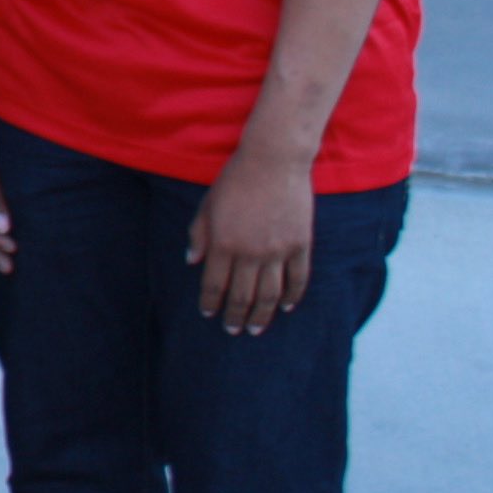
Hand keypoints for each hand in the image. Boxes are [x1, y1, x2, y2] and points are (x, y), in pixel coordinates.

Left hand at [190, 141, 313, 334]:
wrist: (273, 161)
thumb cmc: (234, 180)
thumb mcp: (207, 205)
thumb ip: (199, 235)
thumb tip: (192, 261)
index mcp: (223, 243)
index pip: (214, 284)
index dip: (211, 302)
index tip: (208, 314)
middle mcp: (250, 252)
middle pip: (242, 295)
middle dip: (235, 316)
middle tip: (233, 330)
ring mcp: (278, 251)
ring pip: (270, 294)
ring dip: (263, 315)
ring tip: (256, 328)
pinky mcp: (300, 245)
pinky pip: (298, 278)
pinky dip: (293, 296)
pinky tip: (287, 307)